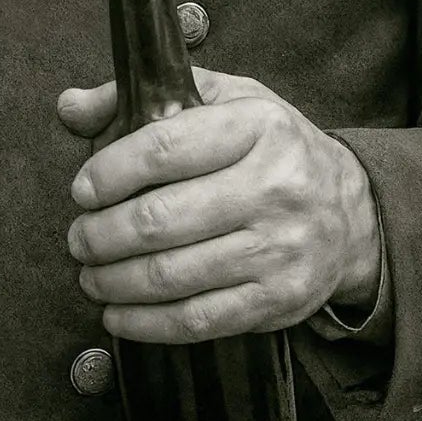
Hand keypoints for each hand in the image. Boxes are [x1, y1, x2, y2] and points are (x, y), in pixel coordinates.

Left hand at [57, 68, 381, 343]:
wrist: (350, 210)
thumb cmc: (268, 149)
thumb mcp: (220, 100)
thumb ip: (140, 97)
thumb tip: (71, 107)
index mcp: (257, 125)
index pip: (164, 148)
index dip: (110, 172)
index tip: (82, 190)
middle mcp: (274, 185)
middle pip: (160, 219)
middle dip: (101, 234)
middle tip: (79, 239)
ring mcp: (280, 247)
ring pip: (173, 274)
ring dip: (114, 280)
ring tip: (90, 274)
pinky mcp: (280, 300)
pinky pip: (198, 319)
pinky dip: (146, 323)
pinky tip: (117, 313)